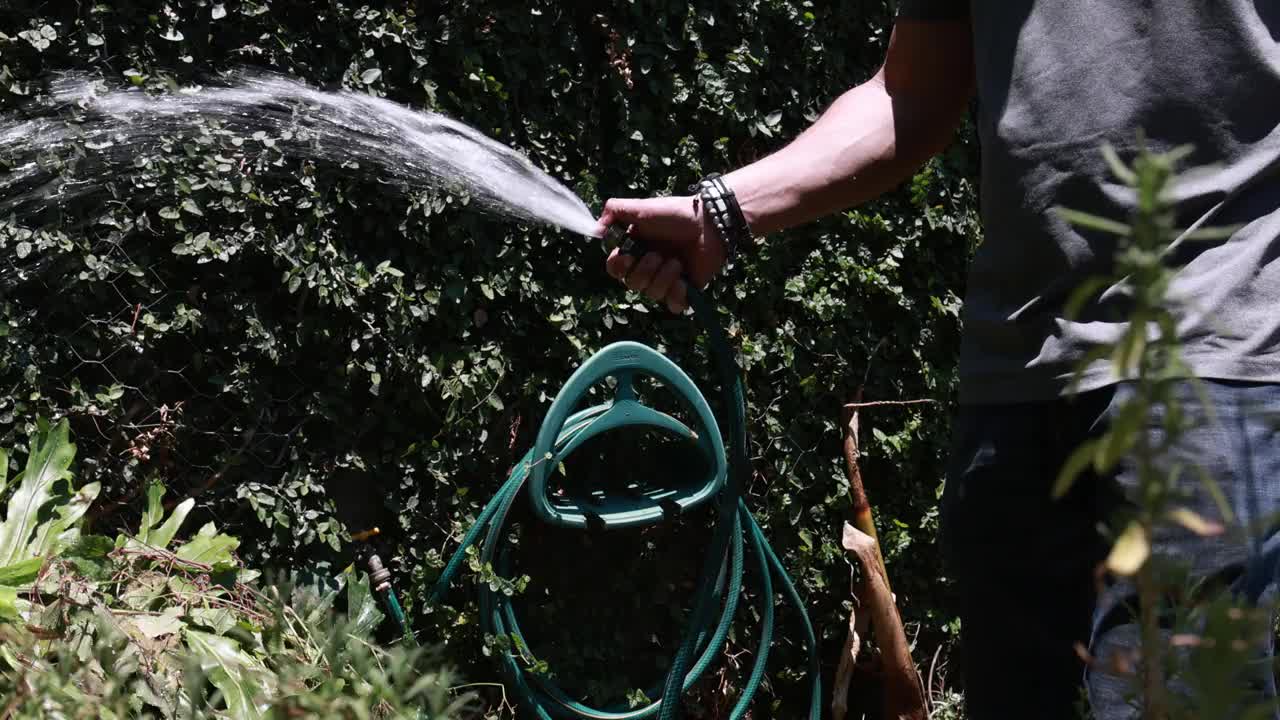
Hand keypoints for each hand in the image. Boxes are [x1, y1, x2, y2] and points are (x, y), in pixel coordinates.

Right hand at [596, 195, 726, 313]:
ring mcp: (667, 280)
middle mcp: (648, 267)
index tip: (627, 257)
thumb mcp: (640, 207)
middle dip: (644, 270)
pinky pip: (673, 306)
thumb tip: (595, 229)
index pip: (615, 269)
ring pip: (652, 294)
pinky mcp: (686, 290)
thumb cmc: (674, 214)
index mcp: (635, 249)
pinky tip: (683, 280)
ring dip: (663, 277)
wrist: (709, 222)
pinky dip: (676, 295)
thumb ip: (614, 211)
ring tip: (677, 261)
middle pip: (632, 284)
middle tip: (659, 254)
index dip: (618, 267)